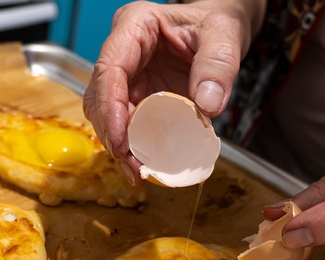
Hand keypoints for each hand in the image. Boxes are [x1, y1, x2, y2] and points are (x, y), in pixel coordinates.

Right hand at [82, 0, 263, 184]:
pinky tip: (144, 164)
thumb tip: (207, 104)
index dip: (110, 109)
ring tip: (137, 170)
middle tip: (133, 165)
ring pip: (107, 115)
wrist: (221, 32)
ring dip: (119, 145)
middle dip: (112, 135)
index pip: (109, 69)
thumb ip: (218, 64)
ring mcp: (127, 76)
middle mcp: (122, 52)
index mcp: (134, 26)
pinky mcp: (136, 96)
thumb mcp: (224, 33)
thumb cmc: (217, 23)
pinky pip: (126, 124)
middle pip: (100, 97)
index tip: (122, 141)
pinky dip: (132, 146)